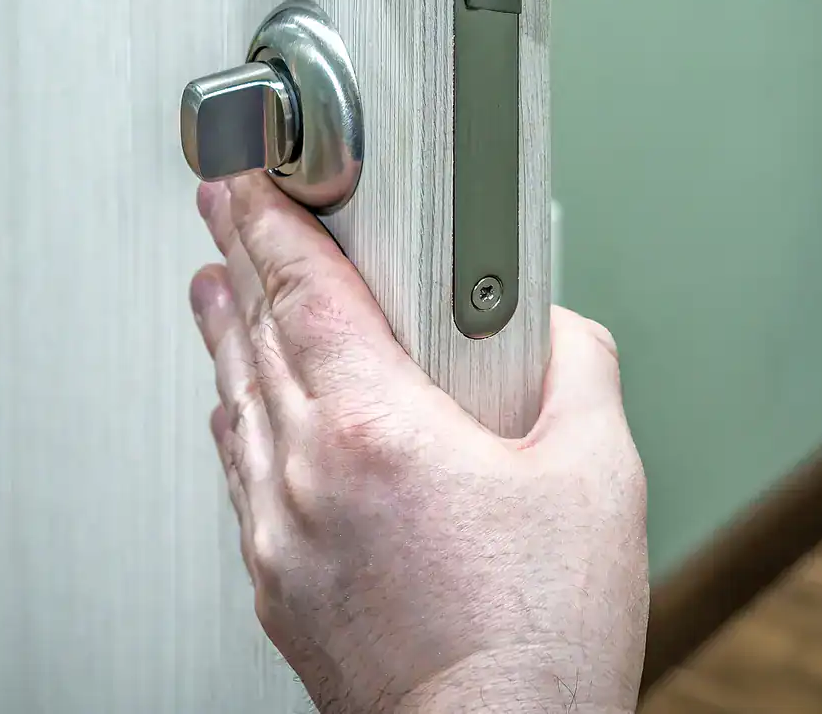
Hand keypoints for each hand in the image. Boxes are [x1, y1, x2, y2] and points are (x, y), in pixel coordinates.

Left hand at [189, 175, 648, 713]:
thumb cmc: (538, 640)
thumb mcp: (601, 476)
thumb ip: (580, 370)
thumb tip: (562, 328)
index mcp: (377, 431)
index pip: (302, 292)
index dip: (269, 221)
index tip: (246, 181)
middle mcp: (309, 480)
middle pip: (255, 342)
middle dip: (239, 266)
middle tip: (224, 214)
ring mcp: (283, 541)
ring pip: (239, 412)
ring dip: (229, 342)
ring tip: (221, 298)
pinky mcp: (280, 594)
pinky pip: (243, 482)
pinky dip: (241, 426)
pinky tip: (246, 419)